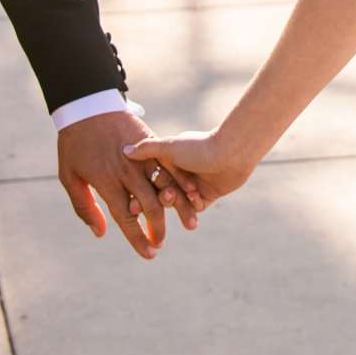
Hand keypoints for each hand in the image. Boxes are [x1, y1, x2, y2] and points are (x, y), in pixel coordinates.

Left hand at [58, 110, 199, 260]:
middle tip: (161, 243)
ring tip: (191, 223)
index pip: (126, 217)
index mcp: (106, 181)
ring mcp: (142, 156)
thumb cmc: (74, 143)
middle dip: (158, 228)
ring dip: (180, 206)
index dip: (138, 238)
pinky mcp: (152, 142)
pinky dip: (184, 181)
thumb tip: (101, 233)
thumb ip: (84, 206)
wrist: (87, 104)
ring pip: (165, 185)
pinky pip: (170, 165)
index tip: (150, 254)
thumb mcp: (68, 176)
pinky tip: (194, 194)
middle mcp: (127, 171)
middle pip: (149, 205)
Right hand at [123, 127, 261, 209]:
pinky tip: (196, 202)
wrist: (231, 153)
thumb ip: (147, 149)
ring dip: (175, 204)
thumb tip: (124, 150)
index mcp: (170, 160)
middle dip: (155, 200)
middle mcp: (181, 174)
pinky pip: (195, 208)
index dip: (140, 191)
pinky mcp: (207, 196)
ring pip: (178, 203)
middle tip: (149, 205)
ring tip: (174, 199)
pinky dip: (193, 207)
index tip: (131, 202)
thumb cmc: (198, 147)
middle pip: (162, 193)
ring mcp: (193, 186)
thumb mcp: (169, 147)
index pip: (150, 179)